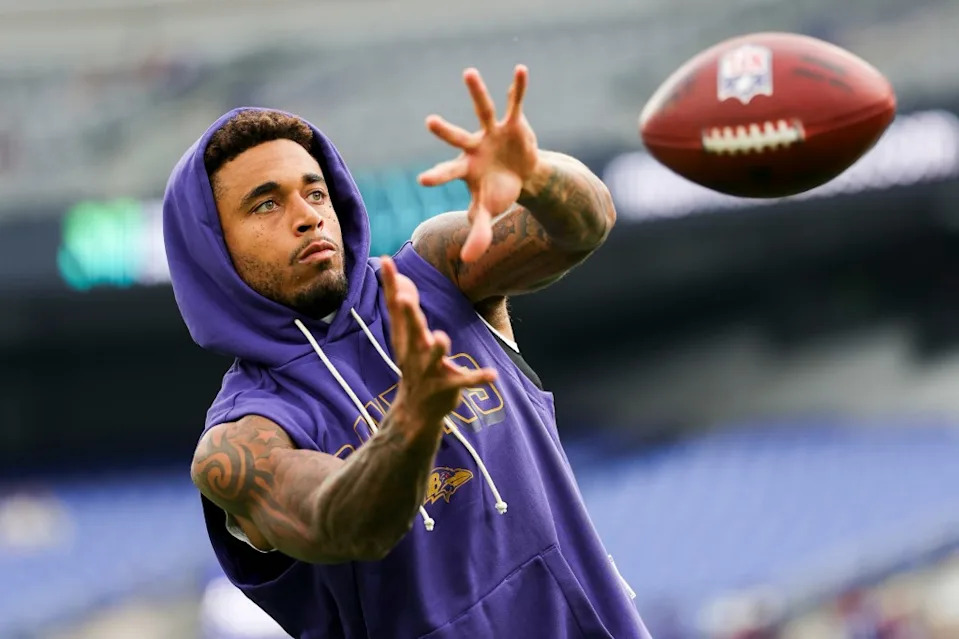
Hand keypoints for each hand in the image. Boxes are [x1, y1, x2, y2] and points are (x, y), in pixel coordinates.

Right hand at [380, 256, 496, 424]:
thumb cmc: (414, 363)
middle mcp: (414, 351)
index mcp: (405, 337)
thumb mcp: (406, 337)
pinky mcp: (447, 386)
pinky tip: (493, 375)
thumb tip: (398, 276)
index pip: (396, 307)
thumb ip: (404, 307)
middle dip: (408, 314)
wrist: (416, 410)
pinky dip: (478, 378)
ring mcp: (429, 370)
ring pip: (434, 356)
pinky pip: (464, 381)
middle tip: (404, 297)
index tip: (386, 261)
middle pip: (411, 329)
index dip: (391, 285)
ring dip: (437, 348)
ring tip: (442, 337)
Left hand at [418, 64, 540, 262]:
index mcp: (465, 168)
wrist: (523, 176)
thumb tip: (467, 260)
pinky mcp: (512, 122)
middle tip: (429, 122)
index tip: (422, 180)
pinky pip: (515, 102)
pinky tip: (520, 70)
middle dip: (444, 131)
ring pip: (482, 109)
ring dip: (476, 92)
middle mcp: (475, 147)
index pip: (447, 172)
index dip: (437, 176)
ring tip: (468, 73)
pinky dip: (518, 87)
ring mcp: (492, 132)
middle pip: (456, 138)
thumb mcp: (488, 213)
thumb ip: (478, 233)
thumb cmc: (498, 192)